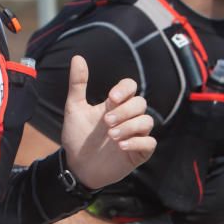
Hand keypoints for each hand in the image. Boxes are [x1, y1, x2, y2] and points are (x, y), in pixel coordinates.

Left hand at [60, 55, 155, 188]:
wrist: (76, 166)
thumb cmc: (77, 137)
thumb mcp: (74, 109)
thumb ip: (78, 84)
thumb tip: (77, 57)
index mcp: (114, 105)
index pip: (130, 87)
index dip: (125, 89)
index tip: (111, 97)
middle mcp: (127, 117)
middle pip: (140, 103)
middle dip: (125, 110)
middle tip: (106, 122)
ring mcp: (135, 134)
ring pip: (147, 121)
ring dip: (130, 126)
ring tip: (111, 135)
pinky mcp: (138, 152)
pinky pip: (149, 143)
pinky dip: (138, 142)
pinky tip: (121, 145)